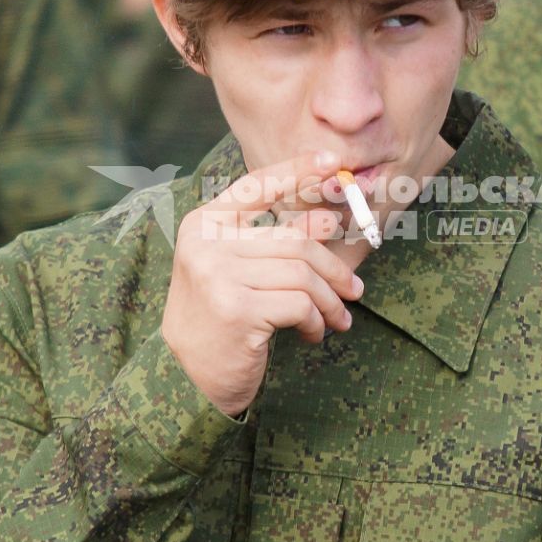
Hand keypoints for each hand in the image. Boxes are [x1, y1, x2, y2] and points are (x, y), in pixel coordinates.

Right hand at [161, 150, 362, 415]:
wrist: (186, 379)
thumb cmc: (220, 321)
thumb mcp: (238, 271)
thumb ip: (272, 242)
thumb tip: (329, 217)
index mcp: (203, 225)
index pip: (256, 185)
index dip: (296, 170)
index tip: (331, 162)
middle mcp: (205, 244)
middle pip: (293, 241)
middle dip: (333, 268)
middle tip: (354, 291)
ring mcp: (217, 274)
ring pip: (301, 274)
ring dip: (329, 302)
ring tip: (337, 319)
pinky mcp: (235, 308)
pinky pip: (299, 304)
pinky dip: (315, 321)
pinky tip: (311, 335)